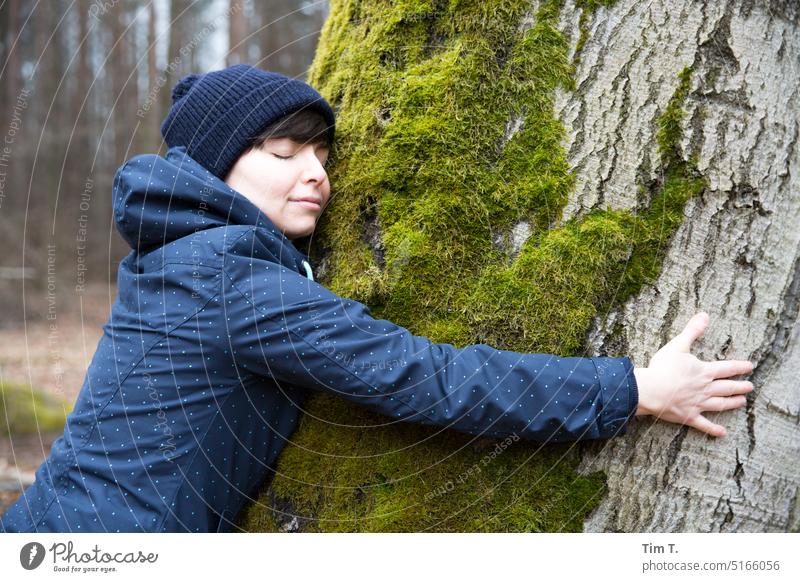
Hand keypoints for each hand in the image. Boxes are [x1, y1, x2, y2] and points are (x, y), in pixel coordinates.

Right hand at [633, 311, 754, 437]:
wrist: (651, 390)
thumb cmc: (663, 367)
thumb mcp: (678, 345)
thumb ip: (692, 331)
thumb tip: (704, 315)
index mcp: (704, 371)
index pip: (727, 368)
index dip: (739, 367)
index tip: (749, 366)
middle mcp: (705, 389)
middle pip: (727, 387)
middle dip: (740, 386)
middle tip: (750, 387)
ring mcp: (698, 404)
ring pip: (720, 404)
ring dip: (732, 403)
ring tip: (742, 402)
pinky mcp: (688, 416)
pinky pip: (704, 424)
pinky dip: (713, 429)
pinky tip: (722, 433)